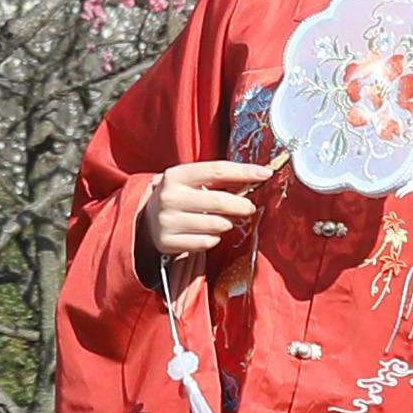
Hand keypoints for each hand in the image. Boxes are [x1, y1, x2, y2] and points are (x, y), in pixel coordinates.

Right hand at [138, 158, 277, 281]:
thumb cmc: (180, 197)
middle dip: (242, 205)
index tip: (265, 173)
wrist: (147, 220)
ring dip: (227, 223)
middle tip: (249, 207)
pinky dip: (214, 239)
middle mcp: (169, 196)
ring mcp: (167, 221)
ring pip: (216, 225)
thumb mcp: (191, 181)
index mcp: (176, 175)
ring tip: (222, 221)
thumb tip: (257, 175)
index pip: (217, 170)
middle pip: (220, 200)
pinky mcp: (168, 242)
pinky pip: (207, 242)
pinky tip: (209, 233)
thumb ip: (218, 178)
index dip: (244, 172)